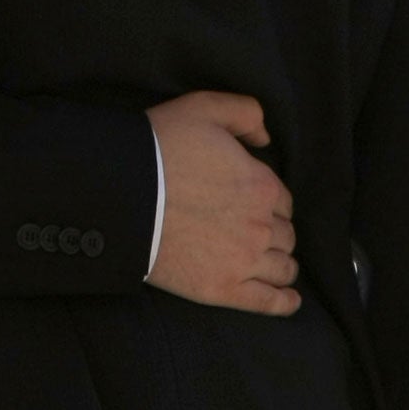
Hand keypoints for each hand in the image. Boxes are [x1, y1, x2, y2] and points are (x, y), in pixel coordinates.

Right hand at [145, 91, 299, 315]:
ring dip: (279, 262)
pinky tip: (287, 298)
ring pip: (283, 267)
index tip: (249, 201)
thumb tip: (266, 138)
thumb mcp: (202, 107)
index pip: (282, 200)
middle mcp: (261, 226)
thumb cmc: (159, 147)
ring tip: (267, 261)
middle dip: (273, 231)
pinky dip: (284, 301)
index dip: (268, 200)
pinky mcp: (223, 289)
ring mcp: (244, 261)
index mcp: (261, 185)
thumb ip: (245, 112)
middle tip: (249, 228)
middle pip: (284, 235)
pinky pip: (269, 302)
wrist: (121, 193)